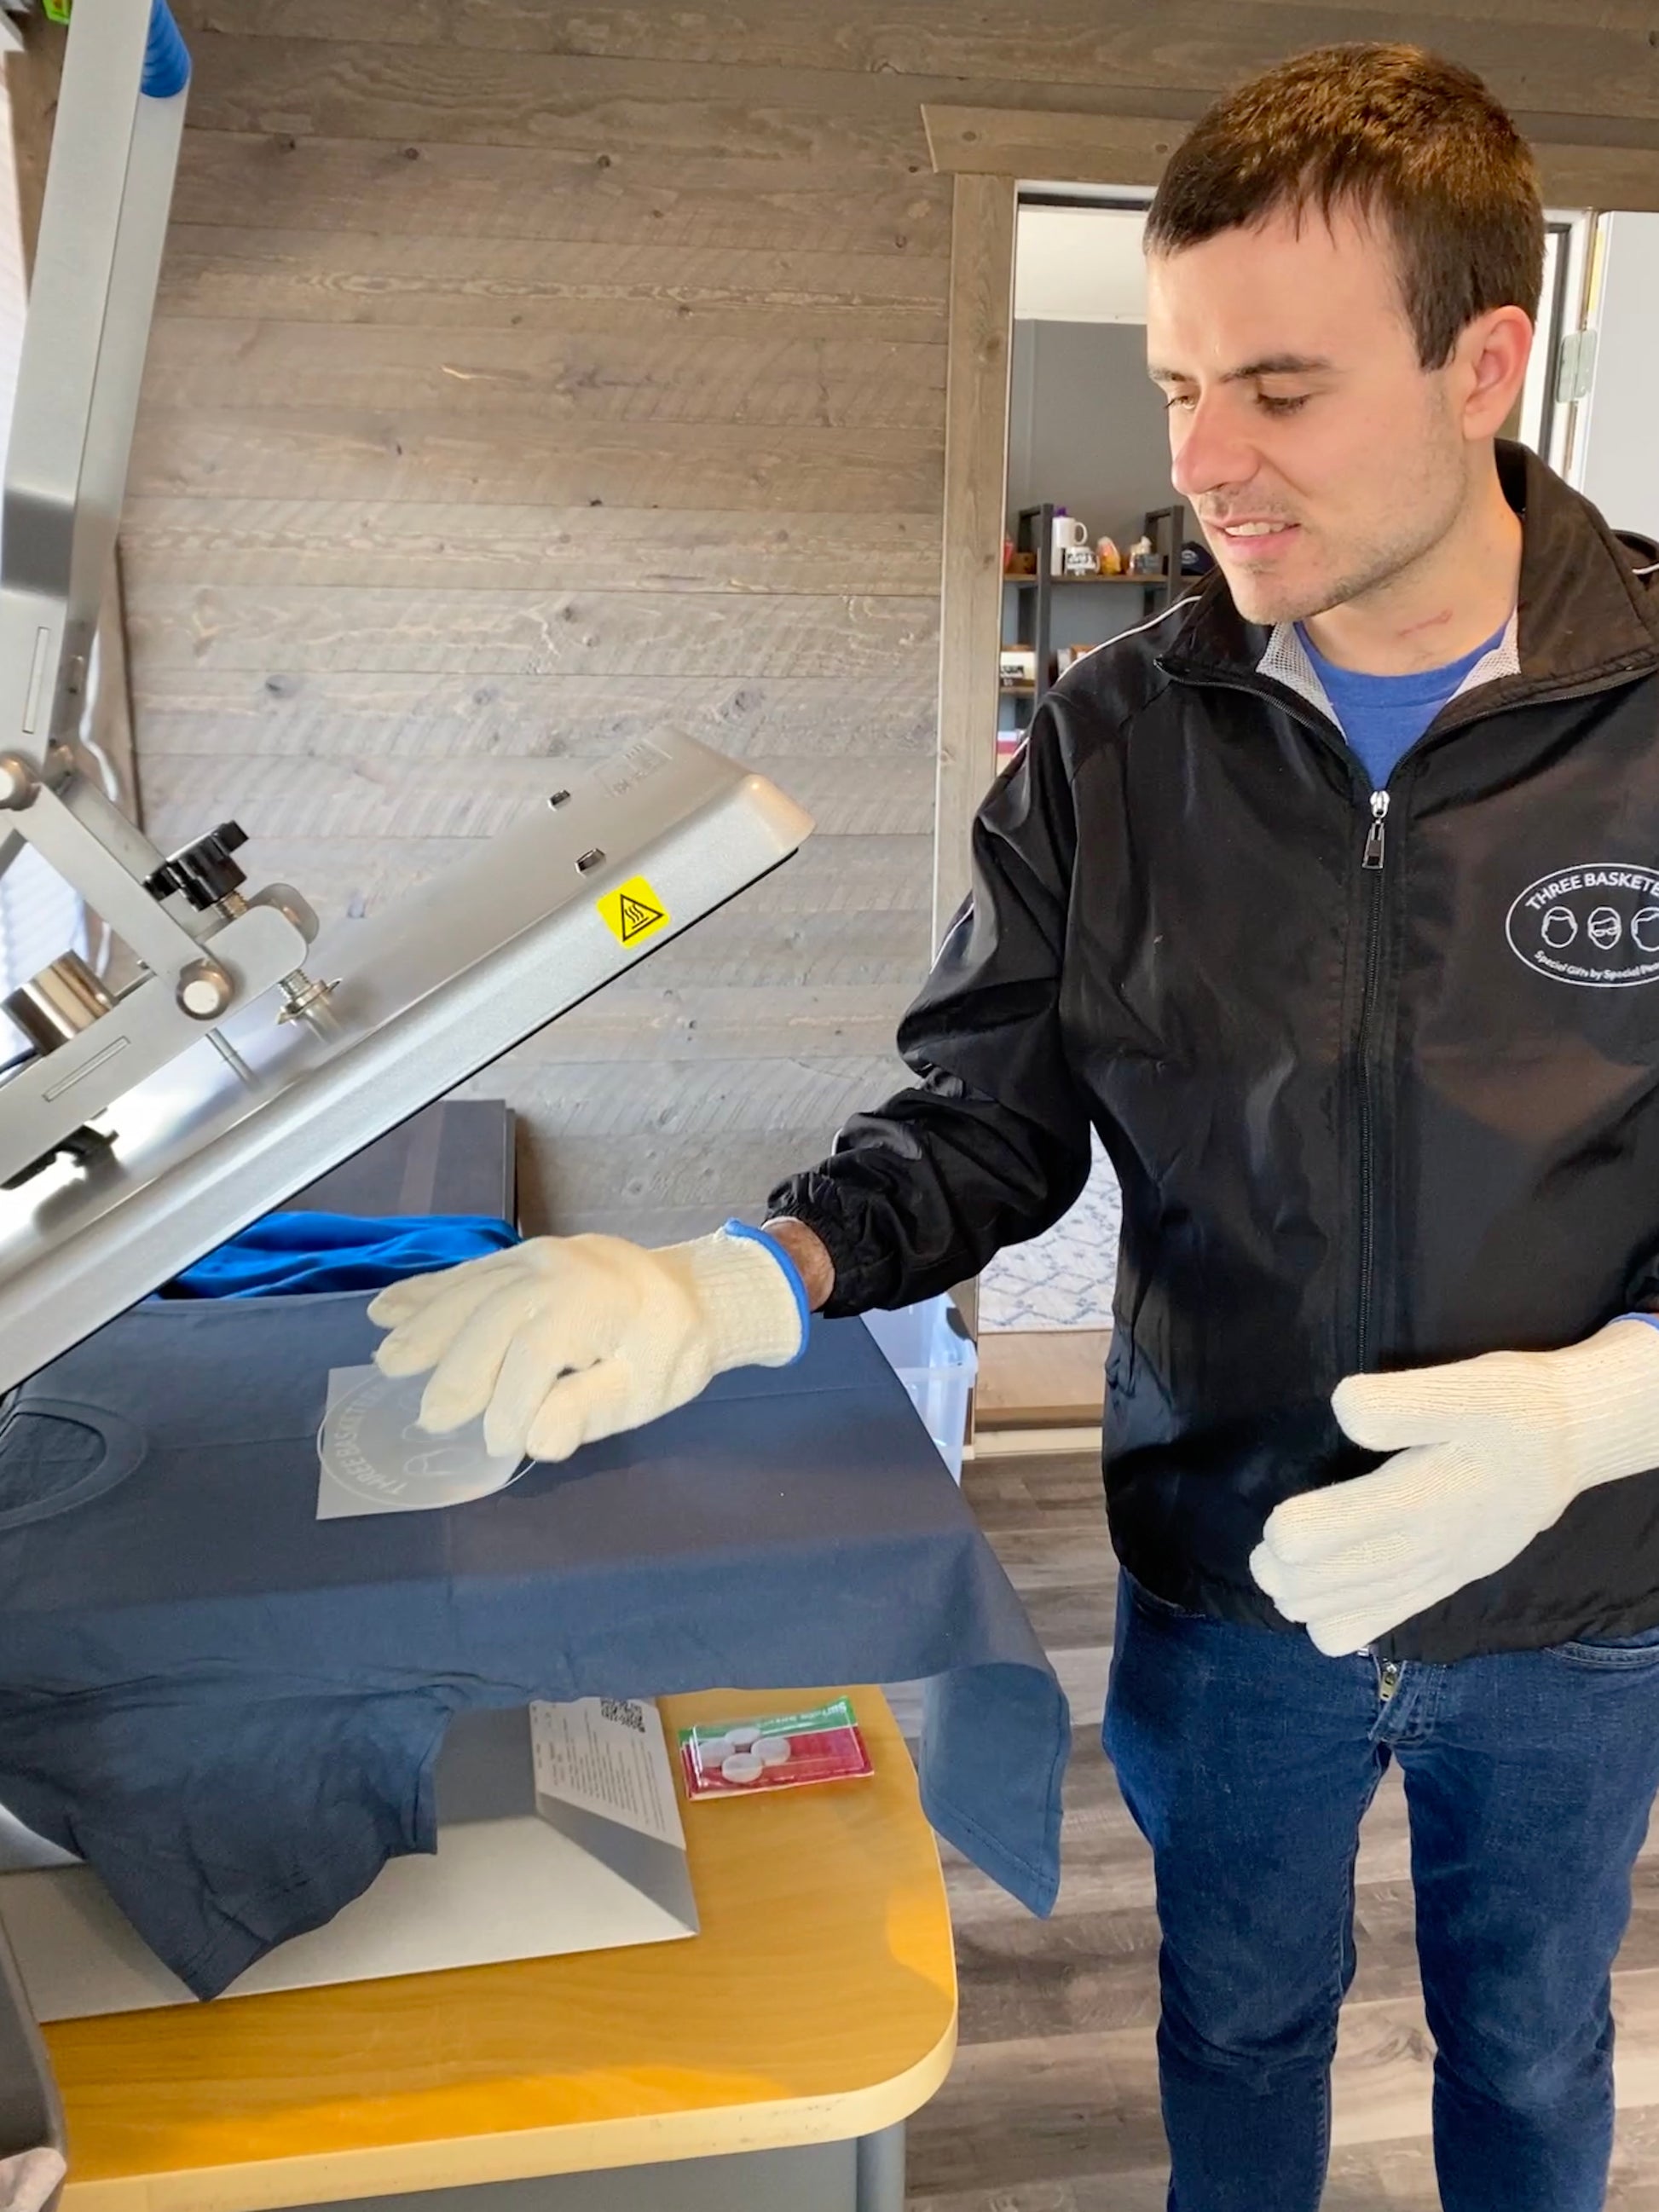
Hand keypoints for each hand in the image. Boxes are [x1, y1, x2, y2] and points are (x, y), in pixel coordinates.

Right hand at [368, 1223, 805, 1462]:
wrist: (693, 1292)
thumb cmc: (671, 1349)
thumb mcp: (648, 1391)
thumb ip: (592, 1412)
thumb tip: (537, 1439)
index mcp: (596, 1300)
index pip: (537, 1353)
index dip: (511, 1403)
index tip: (498, 1446)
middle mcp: (558, 1268)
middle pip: (492, 1315)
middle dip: (457, 1369)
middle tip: (431, 1418)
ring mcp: (535, 1255)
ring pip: (470, 1290)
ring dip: (425, 1327)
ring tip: (389, 1363)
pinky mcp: (520, 1256)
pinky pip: (467, 1273)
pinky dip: (426, 1292)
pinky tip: (387, 1311)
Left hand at [1250, 1319, 1658, 1655]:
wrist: (1568, 1446)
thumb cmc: (1508, 1407)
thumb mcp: (1467, 1386)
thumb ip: (1402, 1402)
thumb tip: (1343, 1411)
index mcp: (1427, 1494)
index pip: (1342, 1530)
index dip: (1298, 1529)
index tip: (1281, 1519)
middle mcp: (1429, 1543)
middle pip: (1327, 1584)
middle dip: (1281, 1571)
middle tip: (1267, 1548)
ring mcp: (1436, 1572)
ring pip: (1343, 1614)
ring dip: (1300, 1594)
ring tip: (1286, 1566)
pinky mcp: (1441, 1586)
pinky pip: (1373, 1626)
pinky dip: (1334, 1619)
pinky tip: (1326, 1590)